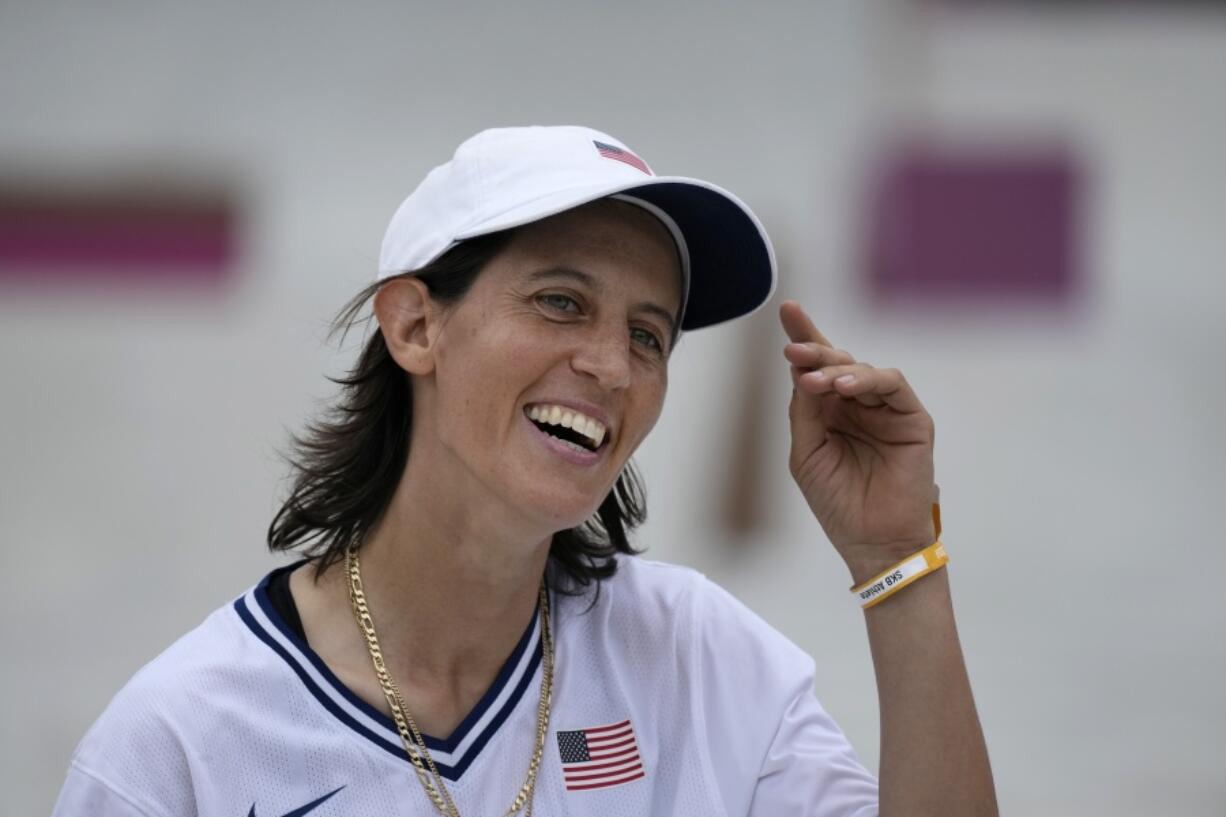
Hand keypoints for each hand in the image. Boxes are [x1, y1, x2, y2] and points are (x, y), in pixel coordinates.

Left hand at [780, 300, 937, 583]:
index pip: (816, 367)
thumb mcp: (807, 453)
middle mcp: (857, 405)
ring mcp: (885, 410)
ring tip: (816, 380)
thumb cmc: (837, 502)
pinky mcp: (912, 419)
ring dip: (836, 368)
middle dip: (813, 350)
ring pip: (861, 369)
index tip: (787, 308)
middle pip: (836, 361)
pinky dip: (867, 380)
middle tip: (792, 351)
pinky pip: (892, 385)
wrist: (872, 542)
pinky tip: (844, 388)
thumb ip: (804, 412)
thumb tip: (801, 371)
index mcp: (830, 411)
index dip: (804, 337)